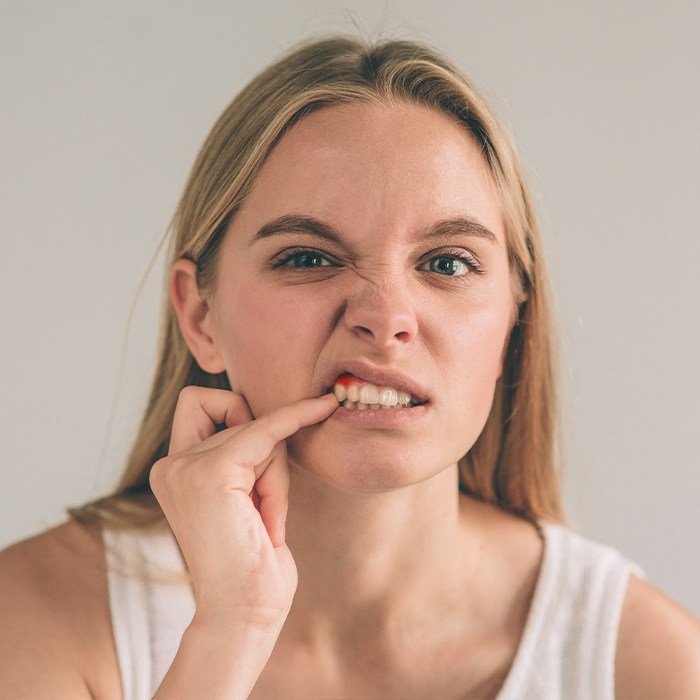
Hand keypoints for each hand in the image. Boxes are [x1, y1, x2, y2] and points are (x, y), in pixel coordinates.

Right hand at [149, 386, 338, 630]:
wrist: (243, 615)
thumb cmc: (251, 565)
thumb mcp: (241, 499)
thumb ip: (240, 459)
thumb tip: (269, 416)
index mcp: (173, 471)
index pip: (200, 404)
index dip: (233, 406)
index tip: (276, 410)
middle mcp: (170, 465)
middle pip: (236, 415)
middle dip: (266, 453)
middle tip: (265, 506)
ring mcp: (185, 468)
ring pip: (257, 429)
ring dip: (276, 474)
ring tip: (266, 522)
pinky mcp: (212, 473)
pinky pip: (268, 429)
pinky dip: (297, 417)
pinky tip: (323, 407)